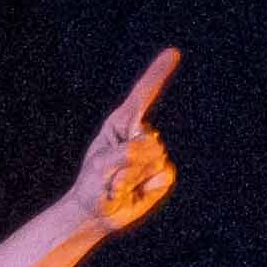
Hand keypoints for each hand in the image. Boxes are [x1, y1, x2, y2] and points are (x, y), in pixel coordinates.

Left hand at [65, 47, 179, 238]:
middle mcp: (140, 133)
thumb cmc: (92, 185)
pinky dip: (148, 187)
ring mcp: (154, 152)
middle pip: (149, 140)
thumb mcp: (101, 166)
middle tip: (112, 176)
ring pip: (156, 159)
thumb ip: (126, 153)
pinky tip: (135, 191)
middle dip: (129, 161)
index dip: (158, 74)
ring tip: (120, 184)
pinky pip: (164, 175)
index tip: (174, 52)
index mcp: (122, 123)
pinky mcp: (162, 172)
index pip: (143, 95)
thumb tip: (154, 147)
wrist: (96, 213)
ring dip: (134, 176)